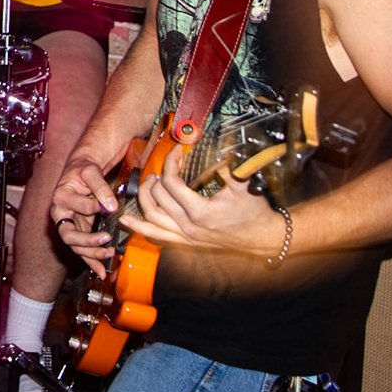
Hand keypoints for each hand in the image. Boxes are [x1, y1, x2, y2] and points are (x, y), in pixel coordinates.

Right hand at [50, 153, 121, 274]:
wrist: (81, 173)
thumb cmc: (84, 170)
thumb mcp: (91, 171)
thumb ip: (100, 187)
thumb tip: (110, 206)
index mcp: (60, 197)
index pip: (78, 206)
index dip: (94, 206)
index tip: (110, 206)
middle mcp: (60, 214)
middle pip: (69, 235)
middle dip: (88, 241)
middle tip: (106, 239)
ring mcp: (69, 225)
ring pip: (76, 247)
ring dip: (92, 254)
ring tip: (110, 254)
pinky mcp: (79, 232)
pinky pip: (83, 250)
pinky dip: (92, 261)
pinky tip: (101, 271)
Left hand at [120, 145, 284, 258]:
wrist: (264, 237)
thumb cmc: (256, 213)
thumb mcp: (244, 185)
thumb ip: (228, 167)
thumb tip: (216, 149)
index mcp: (201, 212)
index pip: (172, 183)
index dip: (171, 163)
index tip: (177, 152)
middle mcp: (189, 226)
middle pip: (159, 198)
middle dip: (157, 177)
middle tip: (164, 165)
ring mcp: (186, 237)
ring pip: (152, 217)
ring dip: (145, 198)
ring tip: (147, 183)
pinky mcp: (187, 242)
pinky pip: (157, 236)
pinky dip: (140, 227)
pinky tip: (127, 220)